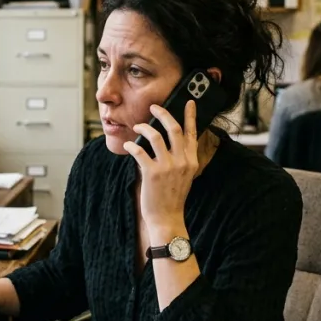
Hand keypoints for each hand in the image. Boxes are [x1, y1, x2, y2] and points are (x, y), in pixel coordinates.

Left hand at [124, 101, 198, 229]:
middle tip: (153, 107)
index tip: (189, 102)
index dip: (191, 116)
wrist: (167, 218)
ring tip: (137, 127)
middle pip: (173, 128)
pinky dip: (132, 145)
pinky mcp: (152, 173)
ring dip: (144, 128)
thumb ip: (181, 158)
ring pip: (155, 136)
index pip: (192, 133)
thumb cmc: (173, 196)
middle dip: (162, 114)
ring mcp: (167, 167)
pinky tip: (128, 145)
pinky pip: (139, 151)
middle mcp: (182, 161)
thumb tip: (168, 140)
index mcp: (191, 160)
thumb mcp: (184, 175)